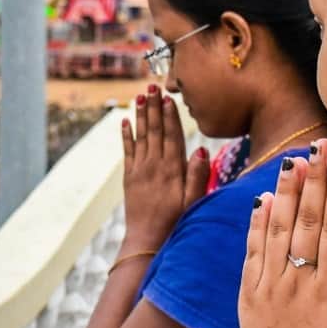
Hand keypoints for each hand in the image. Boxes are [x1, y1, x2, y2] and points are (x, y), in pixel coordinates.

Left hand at [120, 85, 208, 249]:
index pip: (172, 136)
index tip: (168, 97)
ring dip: (141, 115)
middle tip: (151, 87)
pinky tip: (126, 120)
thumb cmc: (176, 222)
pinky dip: (126, 135)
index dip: (170, 115)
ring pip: (141, 137)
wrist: (147, 240)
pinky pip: (127, 151)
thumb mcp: (194, 202)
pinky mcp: (130, 177)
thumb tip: (200, 150)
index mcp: (172, 170)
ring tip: (140, 96)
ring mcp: (140, 170)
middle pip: (154, 130)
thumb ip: (198, 176)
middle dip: (154, 107)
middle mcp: (154, 166)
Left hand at [238, 139, 326, 327]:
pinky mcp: (247, 296)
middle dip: (313, 180)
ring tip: (291, 160)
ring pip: (277, 230)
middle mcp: (298, 285)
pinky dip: (255, 225)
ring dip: (284, 193)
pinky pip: (251, 253)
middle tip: (317, 144)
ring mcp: (269, 288)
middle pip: (307, 222)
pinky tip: (260, 201)